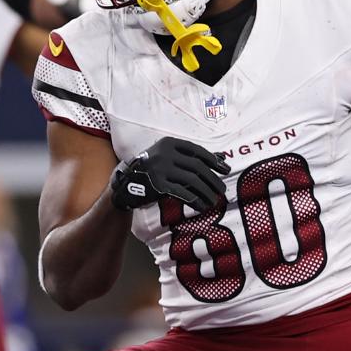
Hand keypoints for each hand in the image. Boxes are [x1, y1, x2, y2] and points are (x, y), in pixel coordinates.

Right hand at [111, 137, 229, 210]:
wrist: (125, 183)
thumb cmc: (151, 168)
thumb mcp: (168, 156)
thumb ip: (191, 156)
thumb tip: (221, 157)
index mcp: (169, 143)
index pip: (197, 151)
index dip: (214, 161)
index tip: (226, 170)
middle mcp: (165, 154)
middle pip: (197, 167)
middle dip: (213, 179)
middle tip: (222, 189)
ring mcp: (161, 170)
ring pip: (192, 181)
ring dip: (206, 192)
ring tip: (214, 200)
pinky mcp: (159, 186)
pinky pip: (183, 194)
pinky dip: (195, 201)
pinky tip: (202, 206)